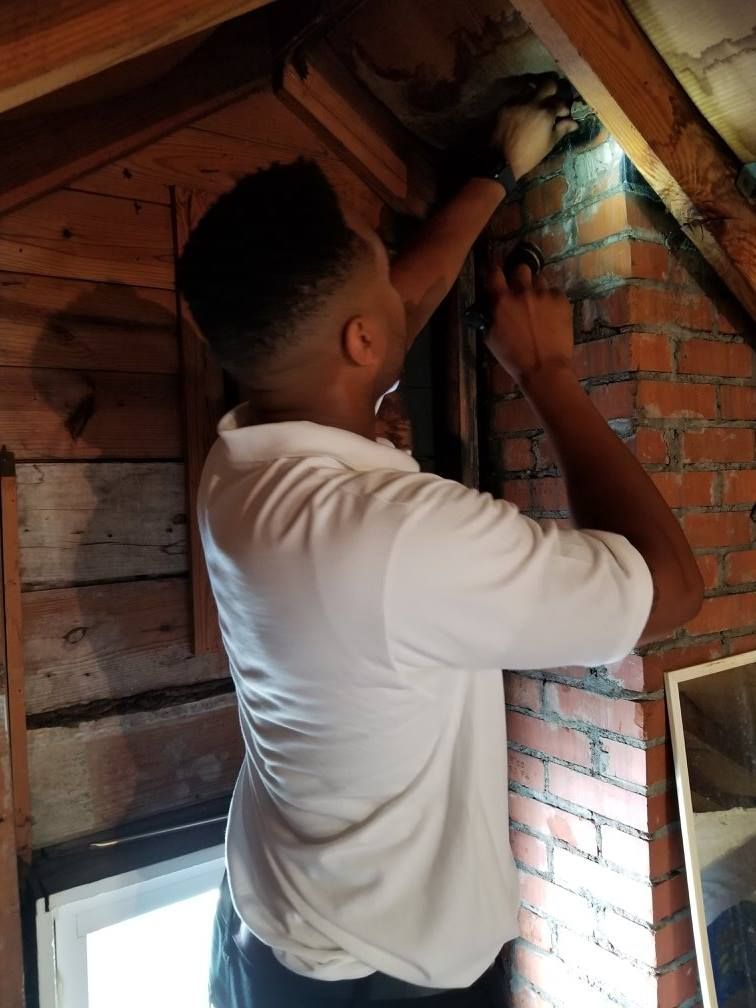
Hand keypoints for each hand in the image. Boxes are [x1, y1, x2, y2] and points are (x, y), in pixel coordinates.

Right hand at [484, 262, 573, 383]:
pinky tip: (552, 314)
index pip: (494, 273)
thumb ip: (490, 315)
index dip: (495, 272)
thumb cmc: (513, 358)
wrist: (544, 368)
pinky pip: (555, 292)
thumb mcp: (491, 337)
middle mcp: (522, 292)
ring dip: (537, 288)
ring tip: (538, 303)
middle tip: (521, 289)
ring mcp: (544, 294)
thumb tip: (490, 305)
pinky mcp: (561, 300)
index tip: (497, 275)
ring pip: (540, 279)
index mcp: (501, 301)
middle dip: (519, 277)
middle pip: (521, 269)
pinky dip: (552, 300)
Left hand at [492, 76, 578, 179]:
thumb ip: (561, 129)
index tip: (563, 115)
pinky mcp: (506, 106)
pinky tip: (524, 113)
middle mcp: (532, 102)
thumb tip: (574, 123)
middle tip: (552, 103)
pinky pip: (518, 98)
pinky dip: (523, 103)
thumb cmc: (529, 155)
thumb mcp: (548, 144)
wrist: (501, 161)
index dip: (564, 109)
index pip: (560, 103)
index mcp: (545, 112)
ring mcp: (517, 102)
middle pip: (548, 85)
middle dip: (553, 92)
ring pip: (531, 89)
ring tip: (536, 108)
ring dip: (537, 97)